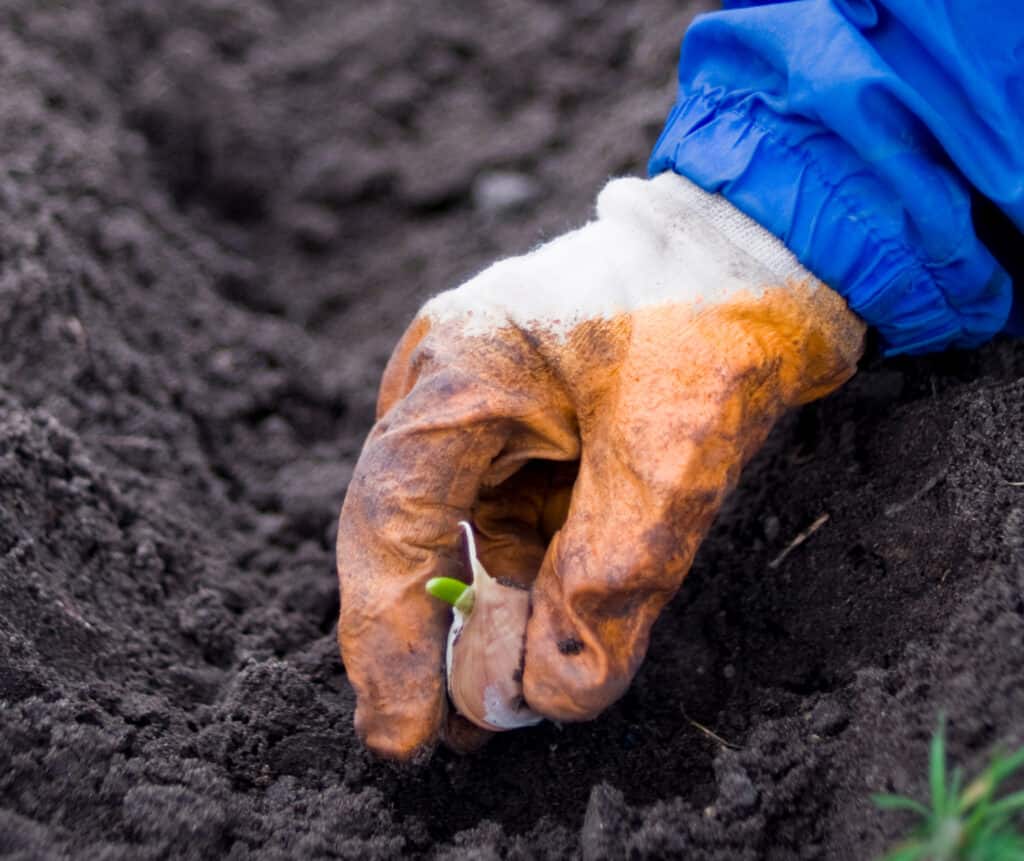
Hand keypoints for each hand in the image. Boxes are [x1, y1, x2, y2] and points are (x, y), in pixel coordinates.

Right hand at [336, 172, 864, 759]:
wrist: (768, 244)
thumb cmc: (715, 314)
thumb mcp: (671, 453)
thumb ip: (607, 579)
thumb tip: (550, 694)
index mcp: (460, 369)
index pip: (391, 519)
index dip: (387, 635)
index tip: (402, 735)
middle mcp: (449, 385)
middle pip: (409, 531)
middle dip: (426, 636)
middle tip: (438, 739)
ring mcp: (487, 405)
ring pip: (463, 532)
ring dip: (482, 616)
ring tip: (493, 701)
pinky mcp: (528, 426)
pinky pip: (509, 517)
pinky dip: (523, 580)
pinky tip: (536, 633)